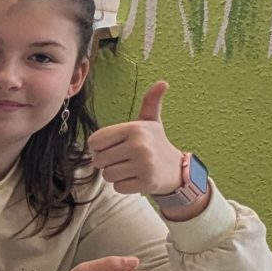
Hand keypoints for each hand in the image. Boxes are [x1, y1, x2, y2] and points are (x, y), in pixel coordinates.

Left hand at [86, 81, 184, 198]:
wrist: (177, 170)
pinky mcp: (146, 182)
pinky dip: (125, 185)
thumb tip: (163, 82)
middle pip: (98, 160)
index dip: (100, 147)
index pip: (94, 142)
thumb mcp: (151, 122)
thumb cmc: (155, 143)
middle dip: (107, 162)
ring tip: (131, 168)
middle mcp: (139, 145)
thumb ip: (150, 102)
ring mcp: (144, 164)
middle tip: (125, 159)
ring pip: (107, 175)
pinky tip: (138, 178)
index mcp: (134, 128)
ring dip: (116, 175)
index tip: (116, 146)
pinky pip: (118, 187)